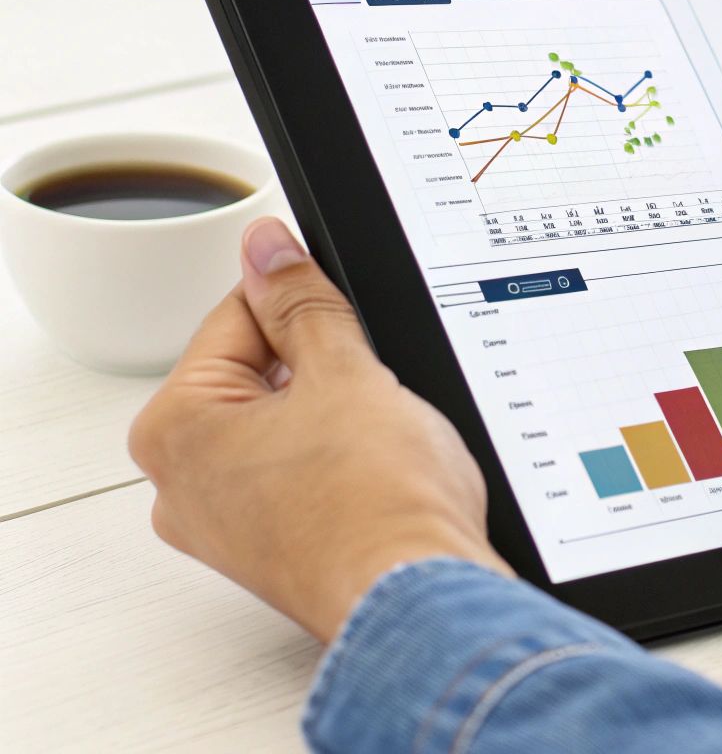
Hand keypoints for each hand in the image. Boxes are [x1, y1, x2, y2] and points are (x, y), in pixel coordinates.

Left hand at [128, 218, 510, 641]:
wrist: (423, 596)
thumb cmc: (379, 506)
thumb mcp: (346, 371)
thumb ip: (301, 301)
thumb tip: (268, 248)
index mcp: (175, 428)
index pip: (240, 317)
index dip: (306, 304)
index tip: (345, 307)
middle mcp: (182, 485)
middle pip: (258, 376)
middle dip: (322, 369)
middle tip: (373, 387)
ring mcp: (227, 527)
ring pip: (285, 428)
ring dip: (335, 417)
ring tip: (381, 437)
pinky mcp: (273, 553)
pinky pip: (302, 478)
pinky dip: (341, 465)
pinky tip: (381, 473)